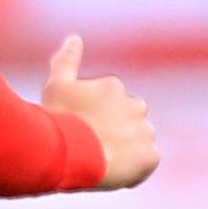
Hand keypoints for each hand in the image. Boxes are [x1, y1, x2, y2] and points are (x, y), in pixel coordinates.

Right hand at [42, 34, 158, 189]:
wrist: (70, 153)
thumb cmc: (59, 119)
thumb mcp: (56, 86)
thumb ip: (66, 61)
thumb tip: (75, 38)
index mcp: (114, 87)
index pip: (111, 102)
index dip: (95, 117)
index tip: (82, 128)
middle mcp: (136, 105)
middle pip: (129, 119)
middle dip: (116, 129)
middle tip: (93, 145)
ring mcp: (145, 131)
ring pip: (140, 140)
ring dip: (127, 148)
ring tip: (103, 160)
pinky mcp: (150, 157)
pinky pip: (147, 161)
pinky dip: (136, 167)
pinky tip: (114, 170)